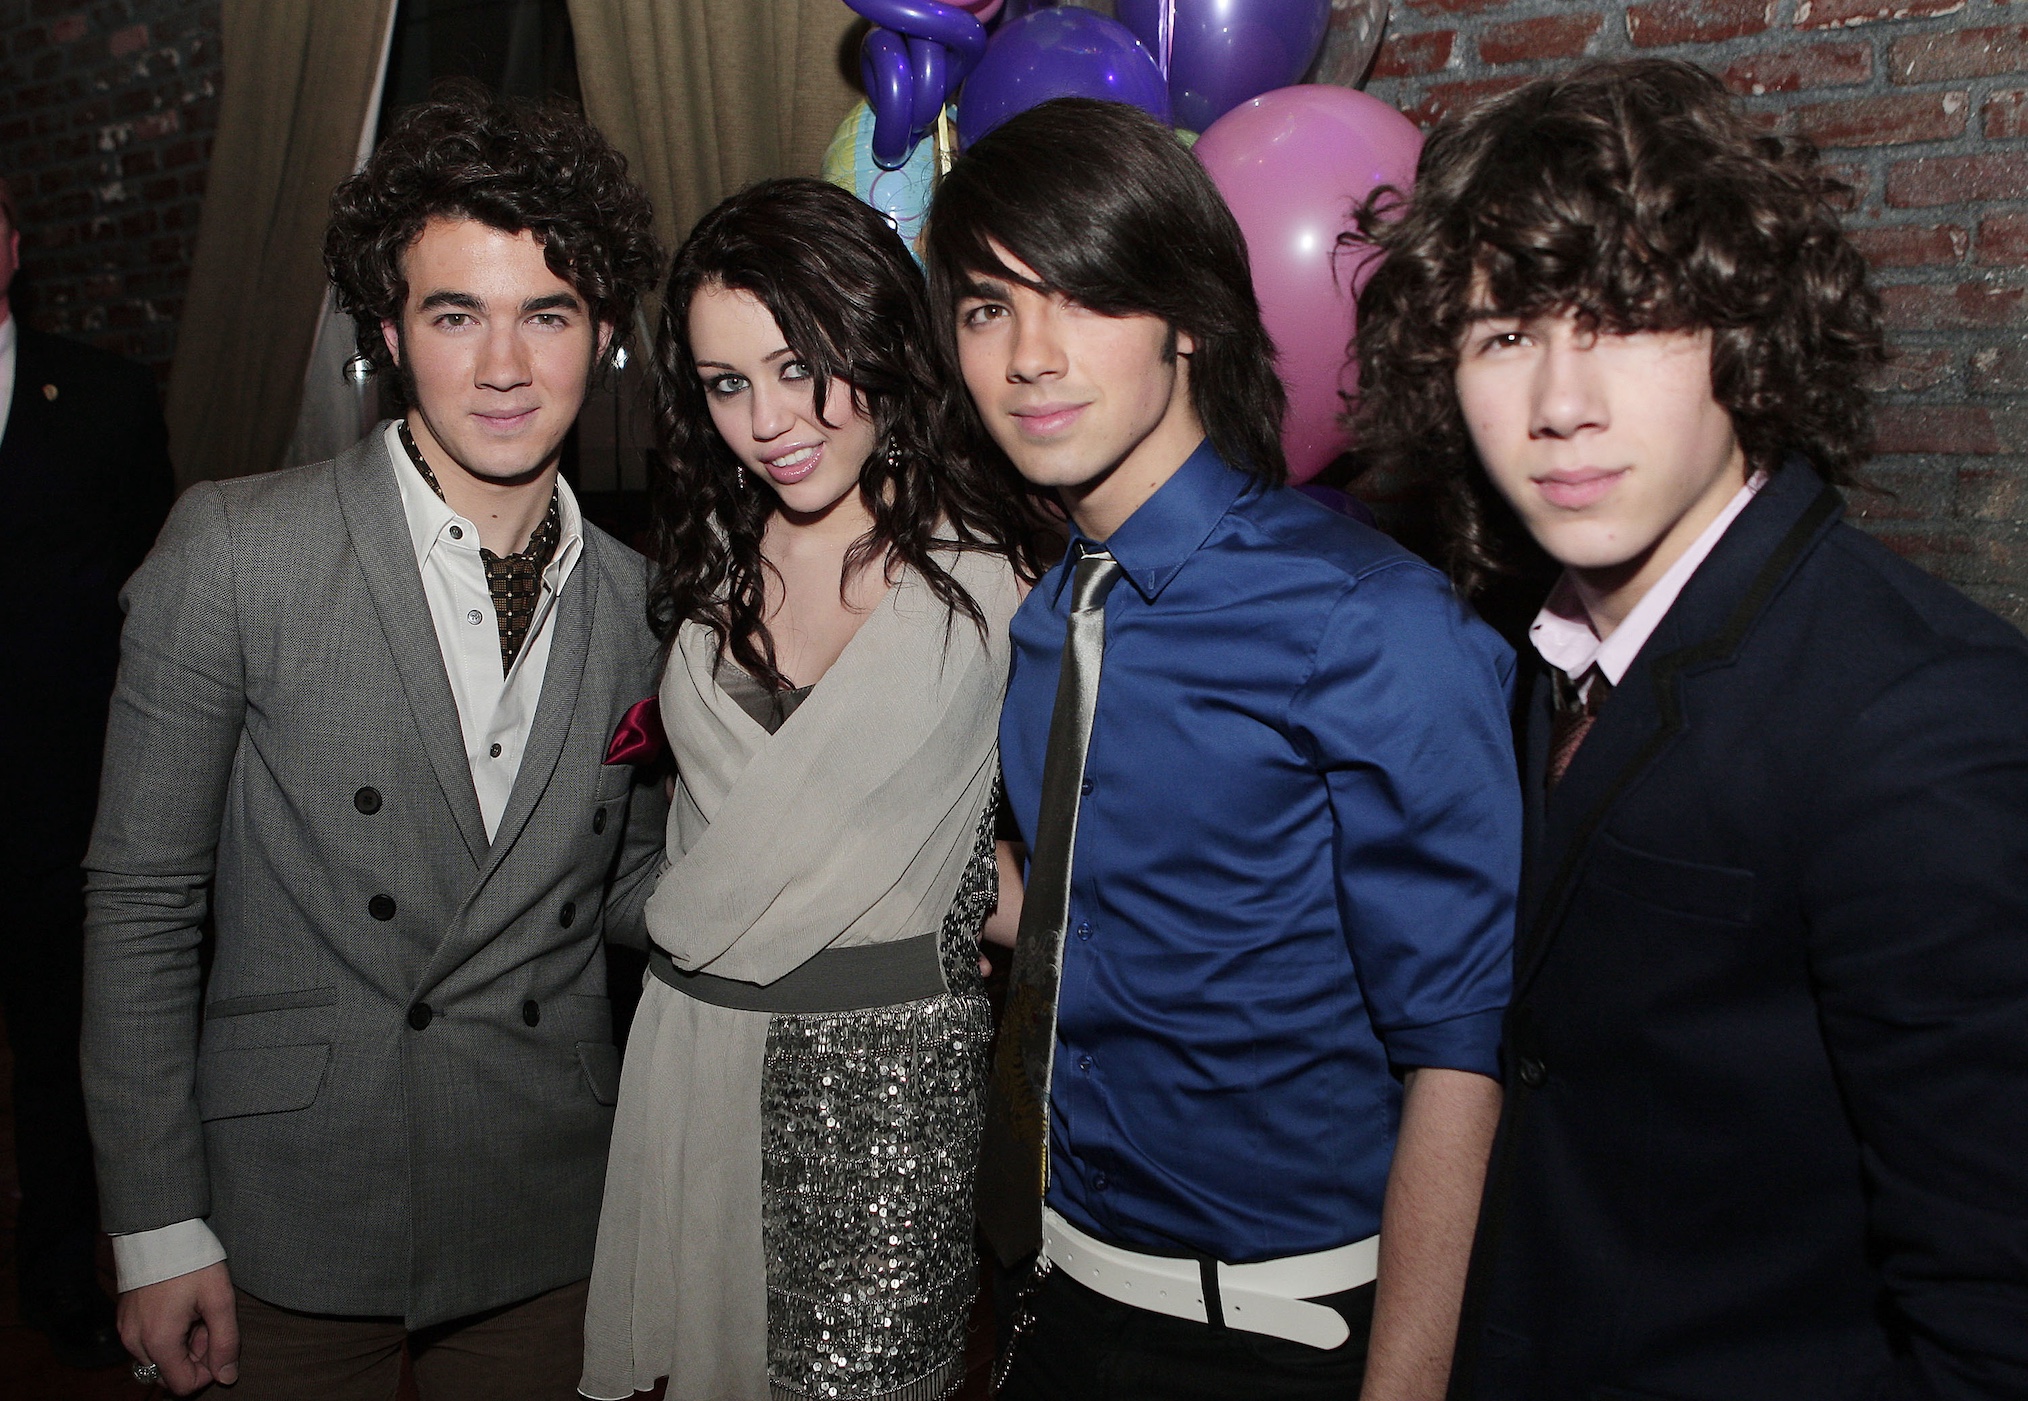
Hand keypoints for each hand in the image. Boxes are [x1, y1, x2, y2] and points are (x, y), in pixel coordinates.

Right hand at [119, 1261, 238, 1395]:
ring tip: (195, 1312)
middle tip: (208, 1322)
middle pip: (169, 1373)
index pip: (183, 1386)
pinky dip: (166, 1335)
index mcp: (158, 1342)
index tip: (217, 1340)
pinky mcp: (124, 1320)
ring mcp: (126, 1332)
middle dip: (194, 1356)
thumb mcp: (219, 1299)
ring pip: (158, 1359)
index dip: (207, 1371)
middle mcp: (135, 1343)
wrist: (159, 1231)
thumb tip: (227, 1377)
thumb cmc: (192, 1263)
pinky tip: (180, 1308)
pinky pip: (146, 1343)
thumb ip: (226, 1342)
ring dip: (181, 1346)